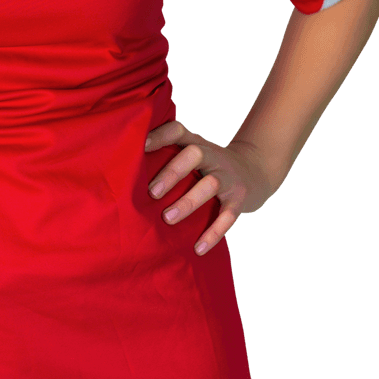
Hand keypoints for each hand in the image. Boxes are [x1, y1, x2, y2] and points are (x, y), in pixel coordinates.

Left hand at [145, 120, 273, 254]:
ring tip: (167, 219)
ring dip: (187, 202)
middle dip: (172, 172)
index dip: (160, 135)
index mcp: (196, 143)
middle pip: (195, 155)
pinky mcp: (240, 199)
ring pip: (209, 186)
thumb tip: (123, 170)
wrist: (255, 171)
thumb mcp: (194, 153)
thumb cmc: (209, 166)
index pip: (178, 130)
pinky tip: (198, 248)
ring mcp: (228, 177)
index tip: (140, 145)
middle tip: (151, 192)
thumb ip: (168, 155)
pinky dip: (213, 233)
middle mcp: (213, 156)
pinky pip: (228, 216)